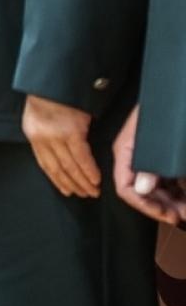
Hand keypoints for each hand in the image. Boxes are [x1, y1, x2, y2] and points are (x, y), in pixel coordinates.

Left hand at [22, 94, 100, 197]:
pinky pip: (81, 157)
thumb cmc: (50, 93)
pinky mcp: (72, 132)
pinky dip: (89, 170)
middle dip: (72, 183)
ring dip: (83, 181)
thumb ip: (46, 132)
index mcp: (32, 133)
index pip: (44, 163)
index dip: (56, 179)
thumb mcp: (40, 114)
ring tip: (92, 191)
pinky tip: (96, 179)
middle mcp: (41, 138)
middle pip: (57, 168)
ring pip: (70, 166)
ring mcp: (56, 136)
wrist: (55, 78)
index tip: (66, 190)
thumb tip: (58, 150)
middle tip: (84, 194)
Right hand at [113, 104, 185, 224]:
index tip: (169, 216)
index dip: (145, 205)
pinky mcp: (165, 158)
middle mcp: (135, 158)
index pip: (125, 187)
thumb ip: (150, 164)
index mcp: (127, 152)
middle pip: (143, 192)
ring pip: (158, 189)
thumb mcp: (160, 141)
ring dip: (175, 202)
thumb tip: (140, 188)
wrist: (180, 89)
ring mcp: (151, 158)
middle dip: (164, 207)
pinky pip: (169, 181)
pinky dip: (179, 191)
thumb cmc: (169, 112)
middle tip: (185, 216)